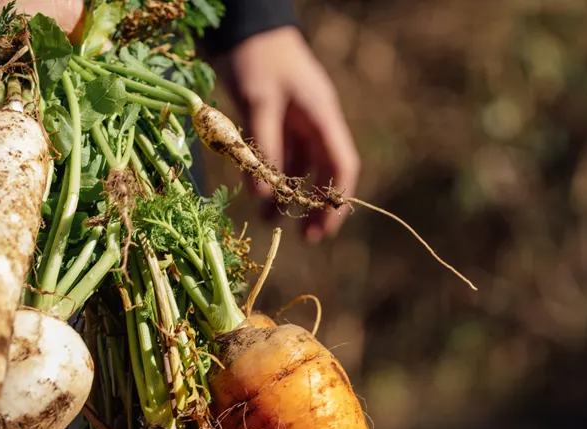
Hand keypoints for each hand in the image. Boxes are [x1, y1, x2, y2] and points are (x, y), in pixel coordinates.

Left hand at [215, 26, 360, 241]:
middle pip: (324, 172)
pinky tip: (256, 197)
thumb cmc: (257, 60)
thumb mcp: (259, 102)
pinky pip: (278, 157)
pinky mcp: (276, 122)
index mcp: (322, 117)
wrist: (244, 30)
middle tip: (304, 239)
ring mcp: (296, 123)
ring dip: (287, 195)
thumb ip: (262, 149)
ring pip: (299, 168)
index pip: (342, 165)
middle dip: (316, 206)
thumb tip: (262, 197)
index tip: (324, 229)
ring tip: (269, 222)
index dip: (337, 200)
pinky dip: (269, 178)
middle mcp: (314, 123)